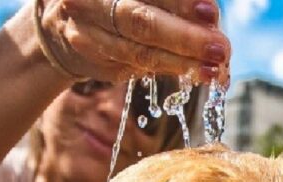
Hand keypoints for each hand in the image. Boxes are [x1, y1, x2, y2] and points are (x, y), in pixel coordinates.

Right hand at [38, 0, 229, 82]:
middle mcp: (87, 4)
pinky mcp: (98, 64)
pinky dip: (172, 70)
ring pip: (139, 53)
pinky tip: (197, 73)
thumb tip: (209, 15)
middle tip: (219, 48)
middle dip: (185, 37)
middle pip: (140, 22)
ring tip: (214, 69)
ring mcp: (88, 37)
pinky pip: (139, 69)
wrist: (62, 26)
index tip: (210, 12)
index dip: (179, 2)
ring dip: (182, 62)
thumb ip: (169, 0)